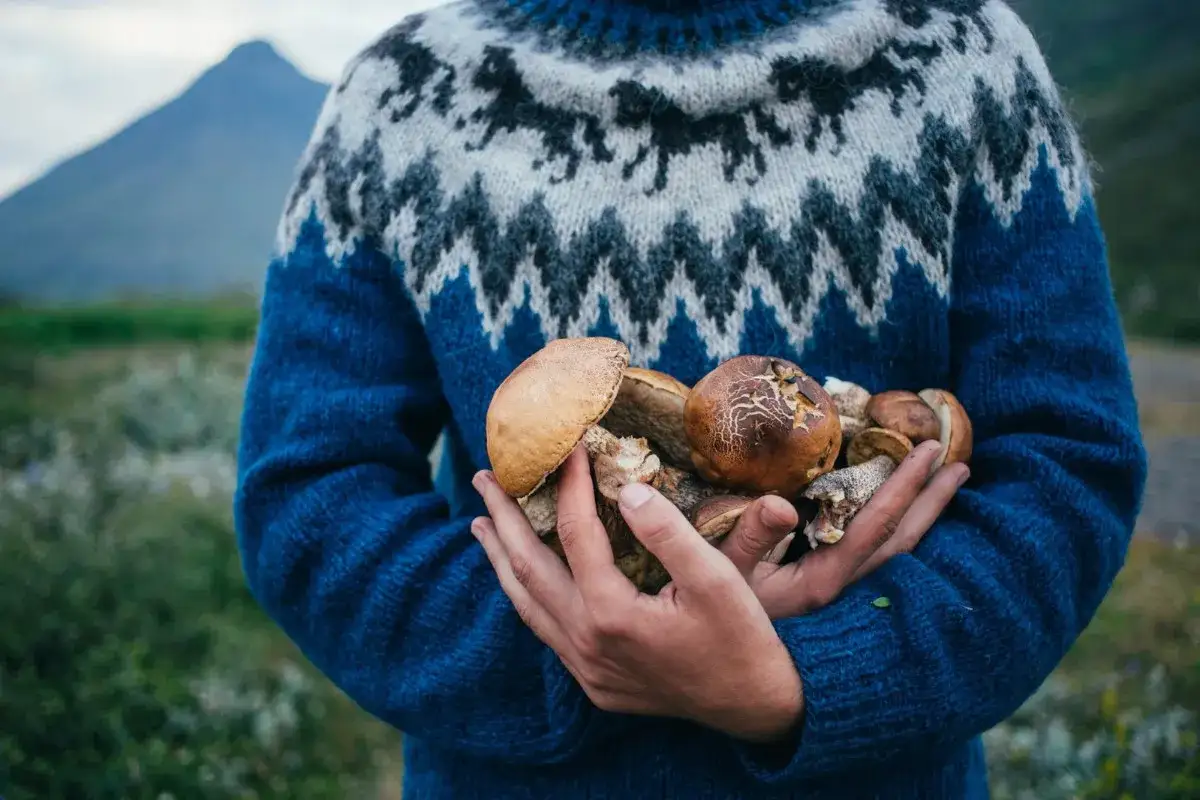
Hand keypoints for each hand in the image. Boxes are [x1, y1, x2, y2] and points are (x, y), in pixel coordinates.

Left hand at [471, 446, 803, 742]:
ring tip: (482, 524)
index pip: (576, 533)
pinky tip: (523, 576)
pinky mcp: (593, 682)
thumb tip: (625, 490)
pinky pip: (545, 629)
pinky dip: (526, 594)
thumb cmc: (742, 638)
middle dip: (503, 519)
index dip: (570, 484)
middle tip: (482, 478)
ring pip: (527, 604)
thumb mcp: (717, 579)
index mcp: (612, 614)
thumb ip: (668, 532)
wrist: (755, 708)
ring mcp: (585, 668)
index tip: (568, 447)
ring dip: (502, 559)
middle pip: (528, 568)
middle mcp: (586, 643)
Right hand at [720, 439, 968, 618]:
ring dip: (924, 518)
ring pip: (897, 555)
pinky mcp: (834, 600)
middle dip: (931, 500)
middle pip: (902, 541)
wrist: (723, 671)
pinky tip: (906, 524)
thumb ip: (749, 536)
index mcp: (823, 581)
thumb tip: (781, 503)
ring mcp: (842, 598)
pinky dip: (900, 535)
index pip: (875, 525)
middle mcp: (843, 592)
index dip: (904, 486)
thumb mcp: (720, 573)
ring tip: (945, 486)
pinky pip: (881, 562)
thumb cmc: (713, 615)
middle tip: (959, 463)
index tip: (928, 451)